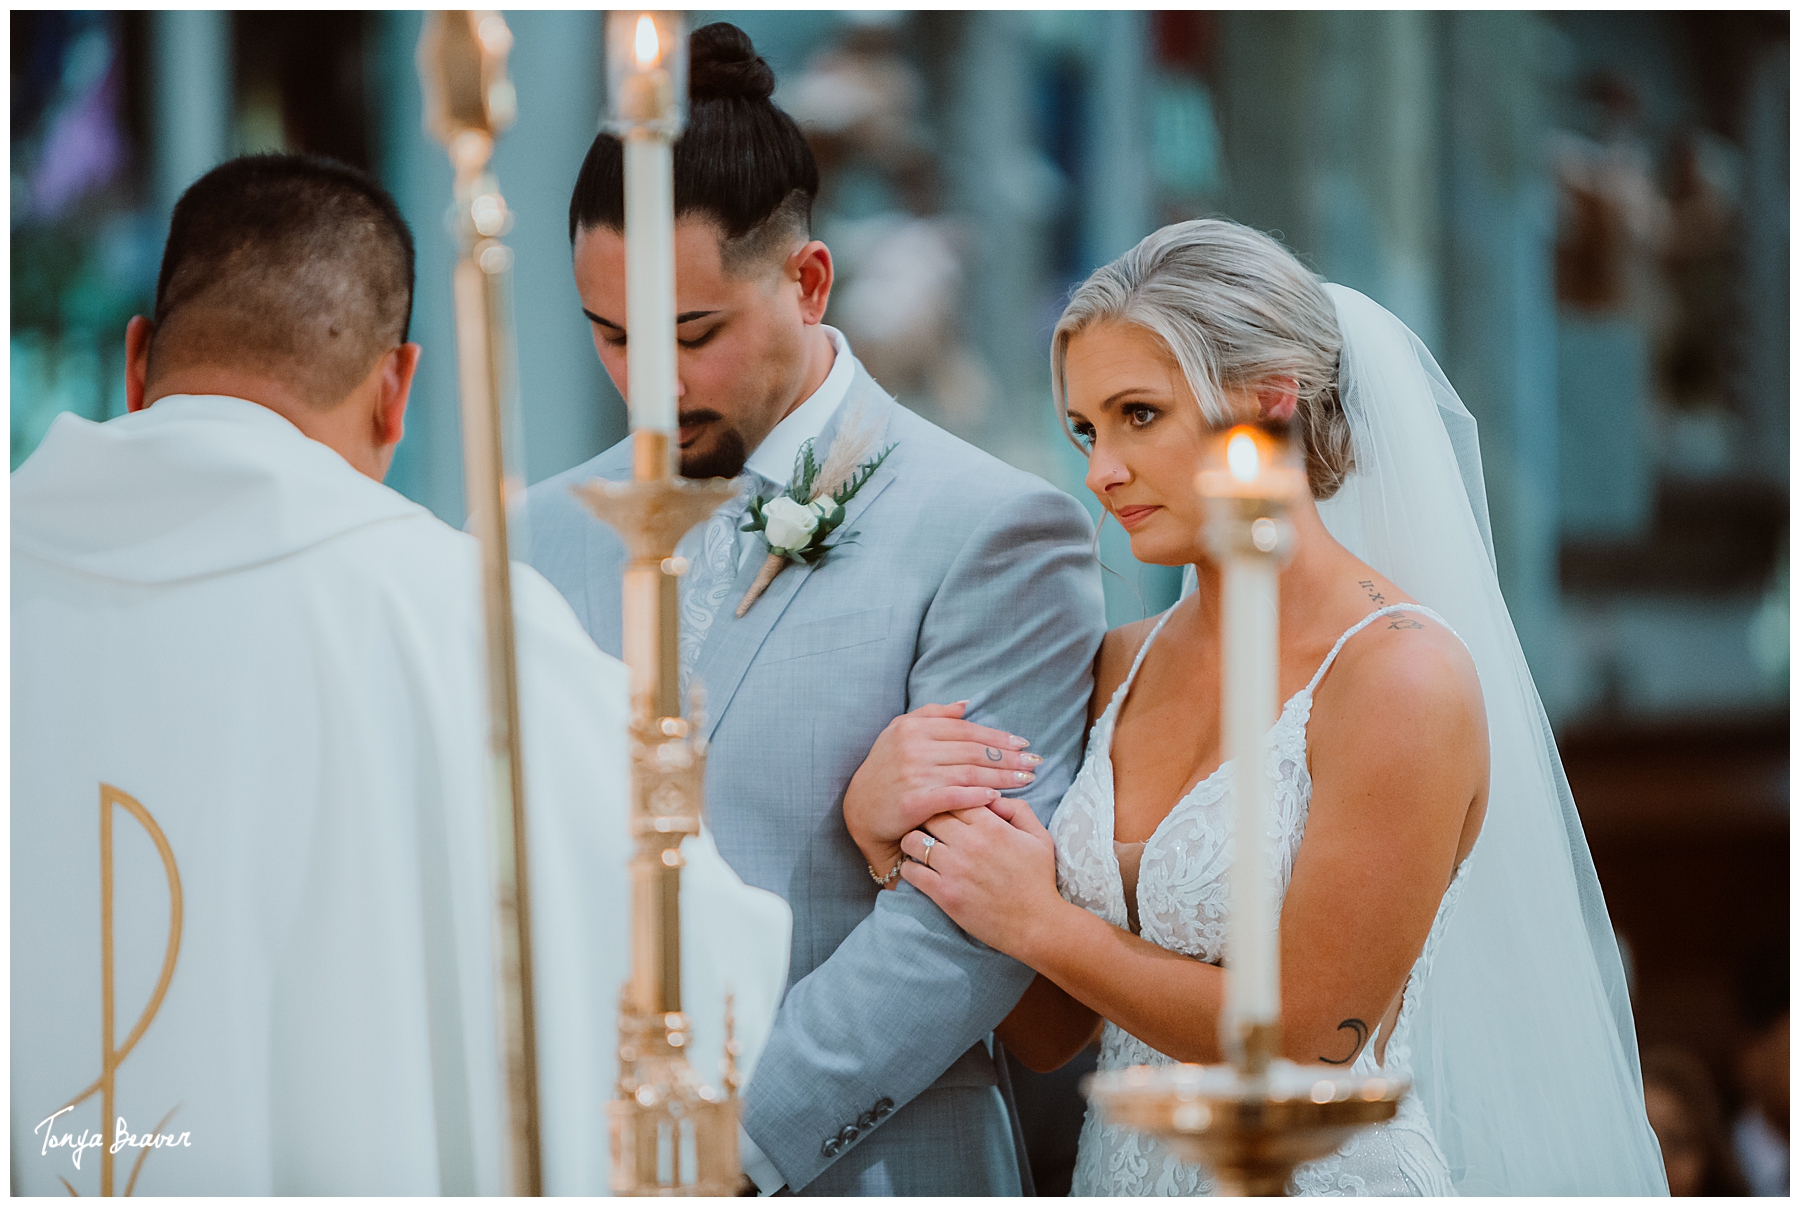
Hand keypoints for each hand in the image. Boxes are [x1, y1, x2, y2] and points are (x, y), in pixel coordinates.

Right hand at [844, 701, 1039, 879]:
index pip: (966, 730)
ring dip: (1002, 777)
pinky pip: (954, 797)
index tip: (1022, 743)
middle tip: (1035, 762)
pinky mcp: (913, 802)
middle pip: (973, 751)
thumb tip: (965, 704)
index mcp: (914, 727)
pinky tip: (998, 797)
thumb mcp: (899, 732)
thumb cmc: (885, 769)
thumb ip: (931, 714)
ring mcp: (914, 775)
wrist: (859, 809)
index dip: (997, 736)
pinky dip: (978, 796)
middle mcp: (914, 748)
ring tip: (1027, 780)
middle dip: (1008, 757)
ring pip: (969, 773)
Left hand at [899, 797, 1063, 959]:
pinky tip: (918, 869)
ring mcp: (954, 869)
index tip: (947, 811)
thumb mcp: (1039, 837)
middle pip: (930, 815)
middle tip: (927, 826)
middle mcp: (970, 843)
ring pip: (913, 840)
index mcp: (992, 827)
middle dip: (927, 817)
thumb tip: (992, 797)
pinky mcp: (944, 894)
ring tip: (918, 846)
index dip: (948, 801)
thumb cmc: (1038, 880)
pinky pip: (912, 872)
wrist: (1036, 924)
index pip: (955, 798)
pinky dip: (910, 868)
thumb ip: (1018, 810)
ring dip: (912, 841)